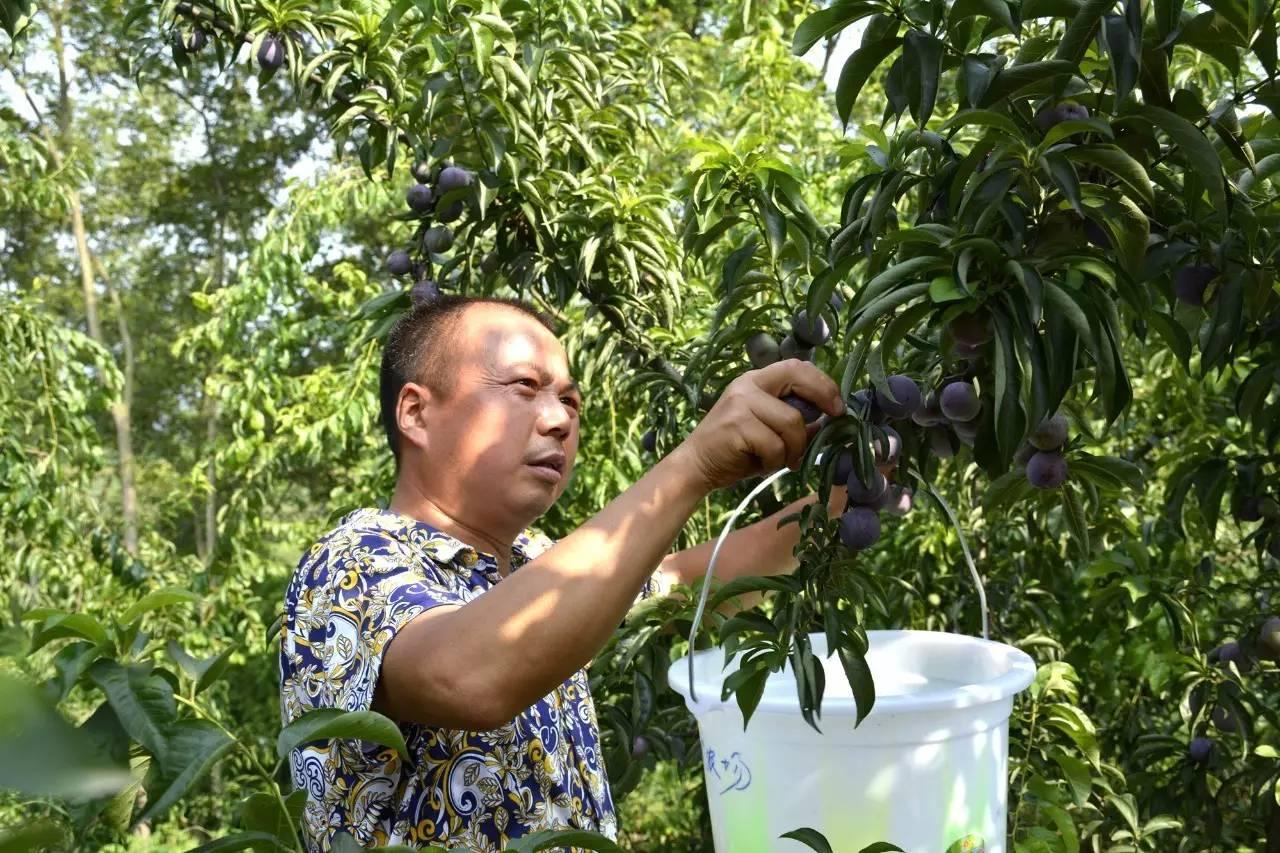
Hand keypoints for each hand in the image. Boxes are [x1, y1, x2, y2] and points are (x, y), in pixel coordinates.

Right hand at [673, 359, 844, 492]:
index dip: (823, 383)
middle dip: (823, 397)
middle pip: (797, 377)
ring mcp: (741, 403)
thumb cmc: (735, 450)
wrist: (696, 465)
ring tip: (782, 460)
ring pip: (792, 423)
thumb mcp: (768, 430)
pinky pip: (775, 445)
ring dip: (794, 449)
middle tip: (832, 420)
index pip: (796, 366)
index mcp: (756, 381)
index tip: (837, 406)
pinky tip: (761, 465)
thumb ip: (794, 420)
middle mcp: (747, 384)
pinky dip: (775, 461)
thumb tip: (829, 420)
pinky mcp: (737, 425)